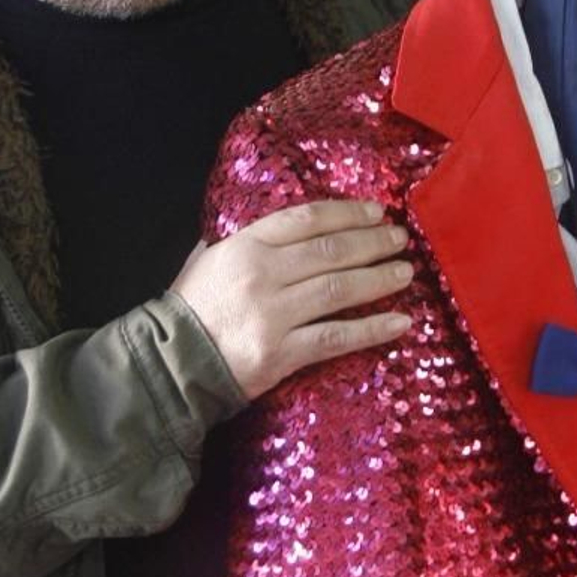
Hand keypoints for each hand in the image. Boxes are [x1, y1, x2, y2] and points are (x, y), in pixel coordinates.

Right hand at [173, 200, 413, 399]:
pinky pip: (336, 338)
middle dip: (372, 242)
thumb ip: (241, 241)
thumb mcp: (206, 260)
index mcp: (245, 246)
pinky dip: (372, 329)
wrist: (169, 365)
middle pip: (331, 251)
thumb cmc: (188, 311)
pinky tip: (399, 322)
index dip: (346, 213)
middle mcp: (263, 275)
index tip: (376, 211)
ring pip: (339, 289)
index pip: (306, 220)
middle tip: (400, 238)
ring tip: (406, 272)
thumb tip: (279, 230)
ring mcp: (274, 315)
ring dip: (379, 279)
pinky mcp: (283, 354)